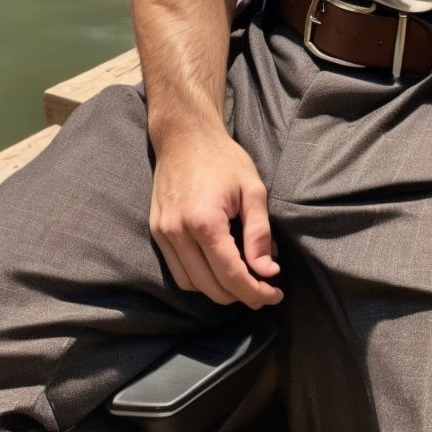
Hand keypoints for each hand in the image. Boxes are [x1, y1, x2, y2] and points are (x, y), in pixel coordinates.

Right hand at [150, 129, 281, 308]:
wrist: (184, 135)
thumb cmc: (223, 158)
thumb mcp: (252, 189)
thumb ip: (259, 233)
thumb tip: (267, 271)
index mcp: (204, 221)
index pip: (231, 275)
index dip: (255, 292)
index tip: (275, 296)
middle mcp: (177, 232)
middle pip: (211, 286)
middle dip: (241, 295)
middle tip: (264, 290)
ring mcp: (163, 233)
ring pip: (191, 285)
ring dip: (219, 291)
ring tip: (244, 281)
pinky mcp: (156, 232)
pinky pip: (178, 271)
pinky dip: (200, 279)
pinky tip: (219, 269)